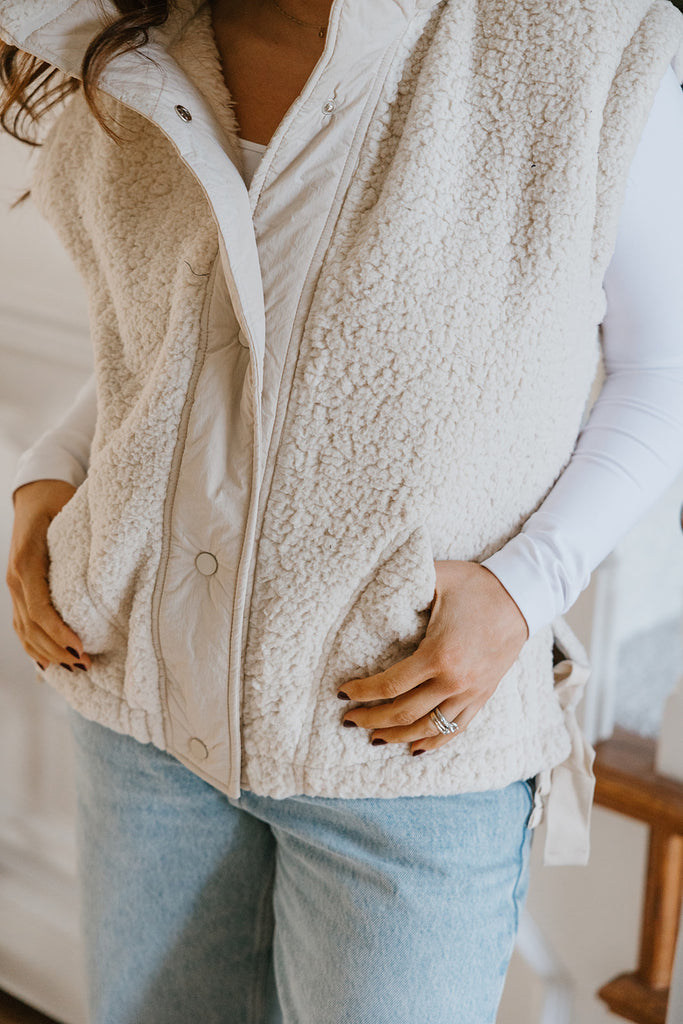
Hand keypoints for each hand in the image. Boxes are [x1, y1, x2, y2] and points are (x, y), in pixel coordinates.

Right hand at [6, 479, 91, 671]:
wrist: (35, 493)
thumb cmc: (58, 500)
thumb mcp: (70, 512)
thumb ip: (85, 536)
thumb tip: (115, 554)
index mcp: (27, 562)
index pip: (40, 609)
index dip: (59, 632)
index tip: (81, 647)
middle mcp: (15, 577)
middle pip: (31, 627)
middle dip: (58, 650)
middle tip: (87, 665)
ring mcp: (14, 586)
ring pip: (24, 631)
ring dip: (47, 653)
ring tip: (76, 669)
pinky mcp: (19, 591)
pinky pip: (22, 625)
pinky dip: (34, 646)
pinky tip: (49, 663)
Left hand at [338, 560, 528, 755]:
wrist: (522, 596)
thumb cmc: (475, 584)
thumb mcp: (437, 576)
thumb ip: (405, 583)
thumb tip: (371, 583)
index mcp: (438, 654)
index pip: (390, 685)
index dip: (363, 692)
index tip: (342, 693)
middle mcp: (455, 680)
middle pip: (404, 714)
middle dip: (372, 720)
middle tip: (349, 720)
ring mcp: (471, 692)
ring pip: (429, 728)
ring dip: (398, 737)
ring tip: (374, 738)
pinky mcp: (483, 695)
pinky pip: (456, 728)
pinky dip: (434, 741)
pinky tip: (415, 748)